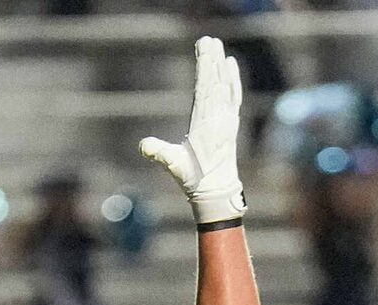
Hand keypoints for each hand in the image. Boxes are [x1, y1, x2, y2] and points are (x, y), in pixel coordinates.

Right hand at [139, 36, 245, 224]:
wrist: (217, 192)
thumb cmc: (193, 178)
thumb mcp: (173, 166)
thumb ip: (160, 153)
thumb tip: (144, 145)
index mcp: (205, 124)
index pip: (205, 89)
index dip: (205, 67)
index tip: (204, 48)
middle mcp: (219, 119)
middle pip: (215, 82)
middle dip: (212, 59)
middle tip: (209, 39)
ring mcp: (227, 120)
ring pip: (225, 86)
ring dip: (221, 64)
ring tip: (218, 44)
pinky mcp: (231, 122)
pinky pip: (233, 95)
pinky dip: (233, 78)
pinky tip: (231, 64)